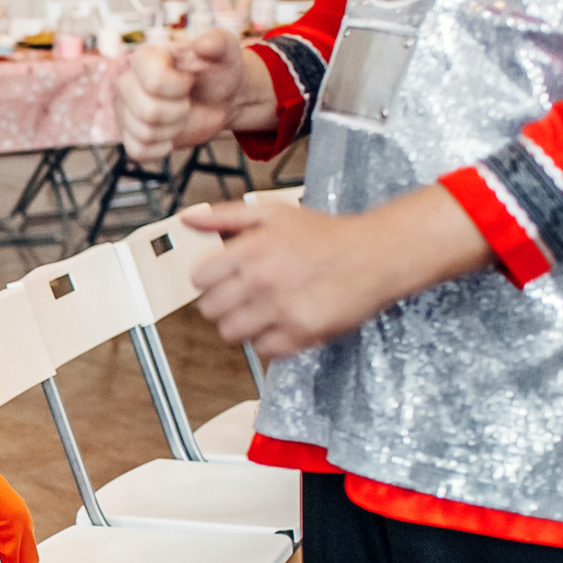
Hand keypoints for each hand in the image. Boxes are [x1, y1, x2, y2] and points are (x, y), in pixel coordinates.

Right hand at [113, 28, 250, 157]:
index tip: (189, 80)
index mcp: (144, 57)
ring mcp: (125, 110)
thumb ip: (217, 42)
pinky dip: (162, 147)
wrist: (220, 99)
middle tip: (186, 100)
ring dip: (174, 129)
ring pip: (145, 133)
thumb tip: (201, 46)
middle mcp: (127, 82)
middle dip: (179, 111)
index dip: (179, 87)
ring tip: (180, 114)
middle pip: (148, 112)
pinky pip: (138, 151)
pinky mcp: (129, 135)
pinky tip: (171, 132)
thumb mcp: (225, 50)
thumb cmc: (218, 71)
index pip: (153, 81)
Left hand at [182, 189, 491, 360]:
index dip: (209, 279)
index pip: (198, 279)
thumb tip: (188, 218)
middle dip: (222, 302)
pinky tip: (281, 321)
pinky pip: (261, 350)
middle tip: (243, 294)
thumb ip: (225, 215)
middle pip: (209, 310)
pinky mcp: (300, 334)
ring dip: (241, 324)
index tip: (222, 278)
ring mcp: (279, 310)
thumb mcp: (272, 212)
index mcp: (249, 250)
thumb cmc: (325, 234)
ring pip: (229, 333)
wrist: (375, 256)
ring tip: (261, 310)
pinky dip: (268, 340)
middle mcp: (261, 281)